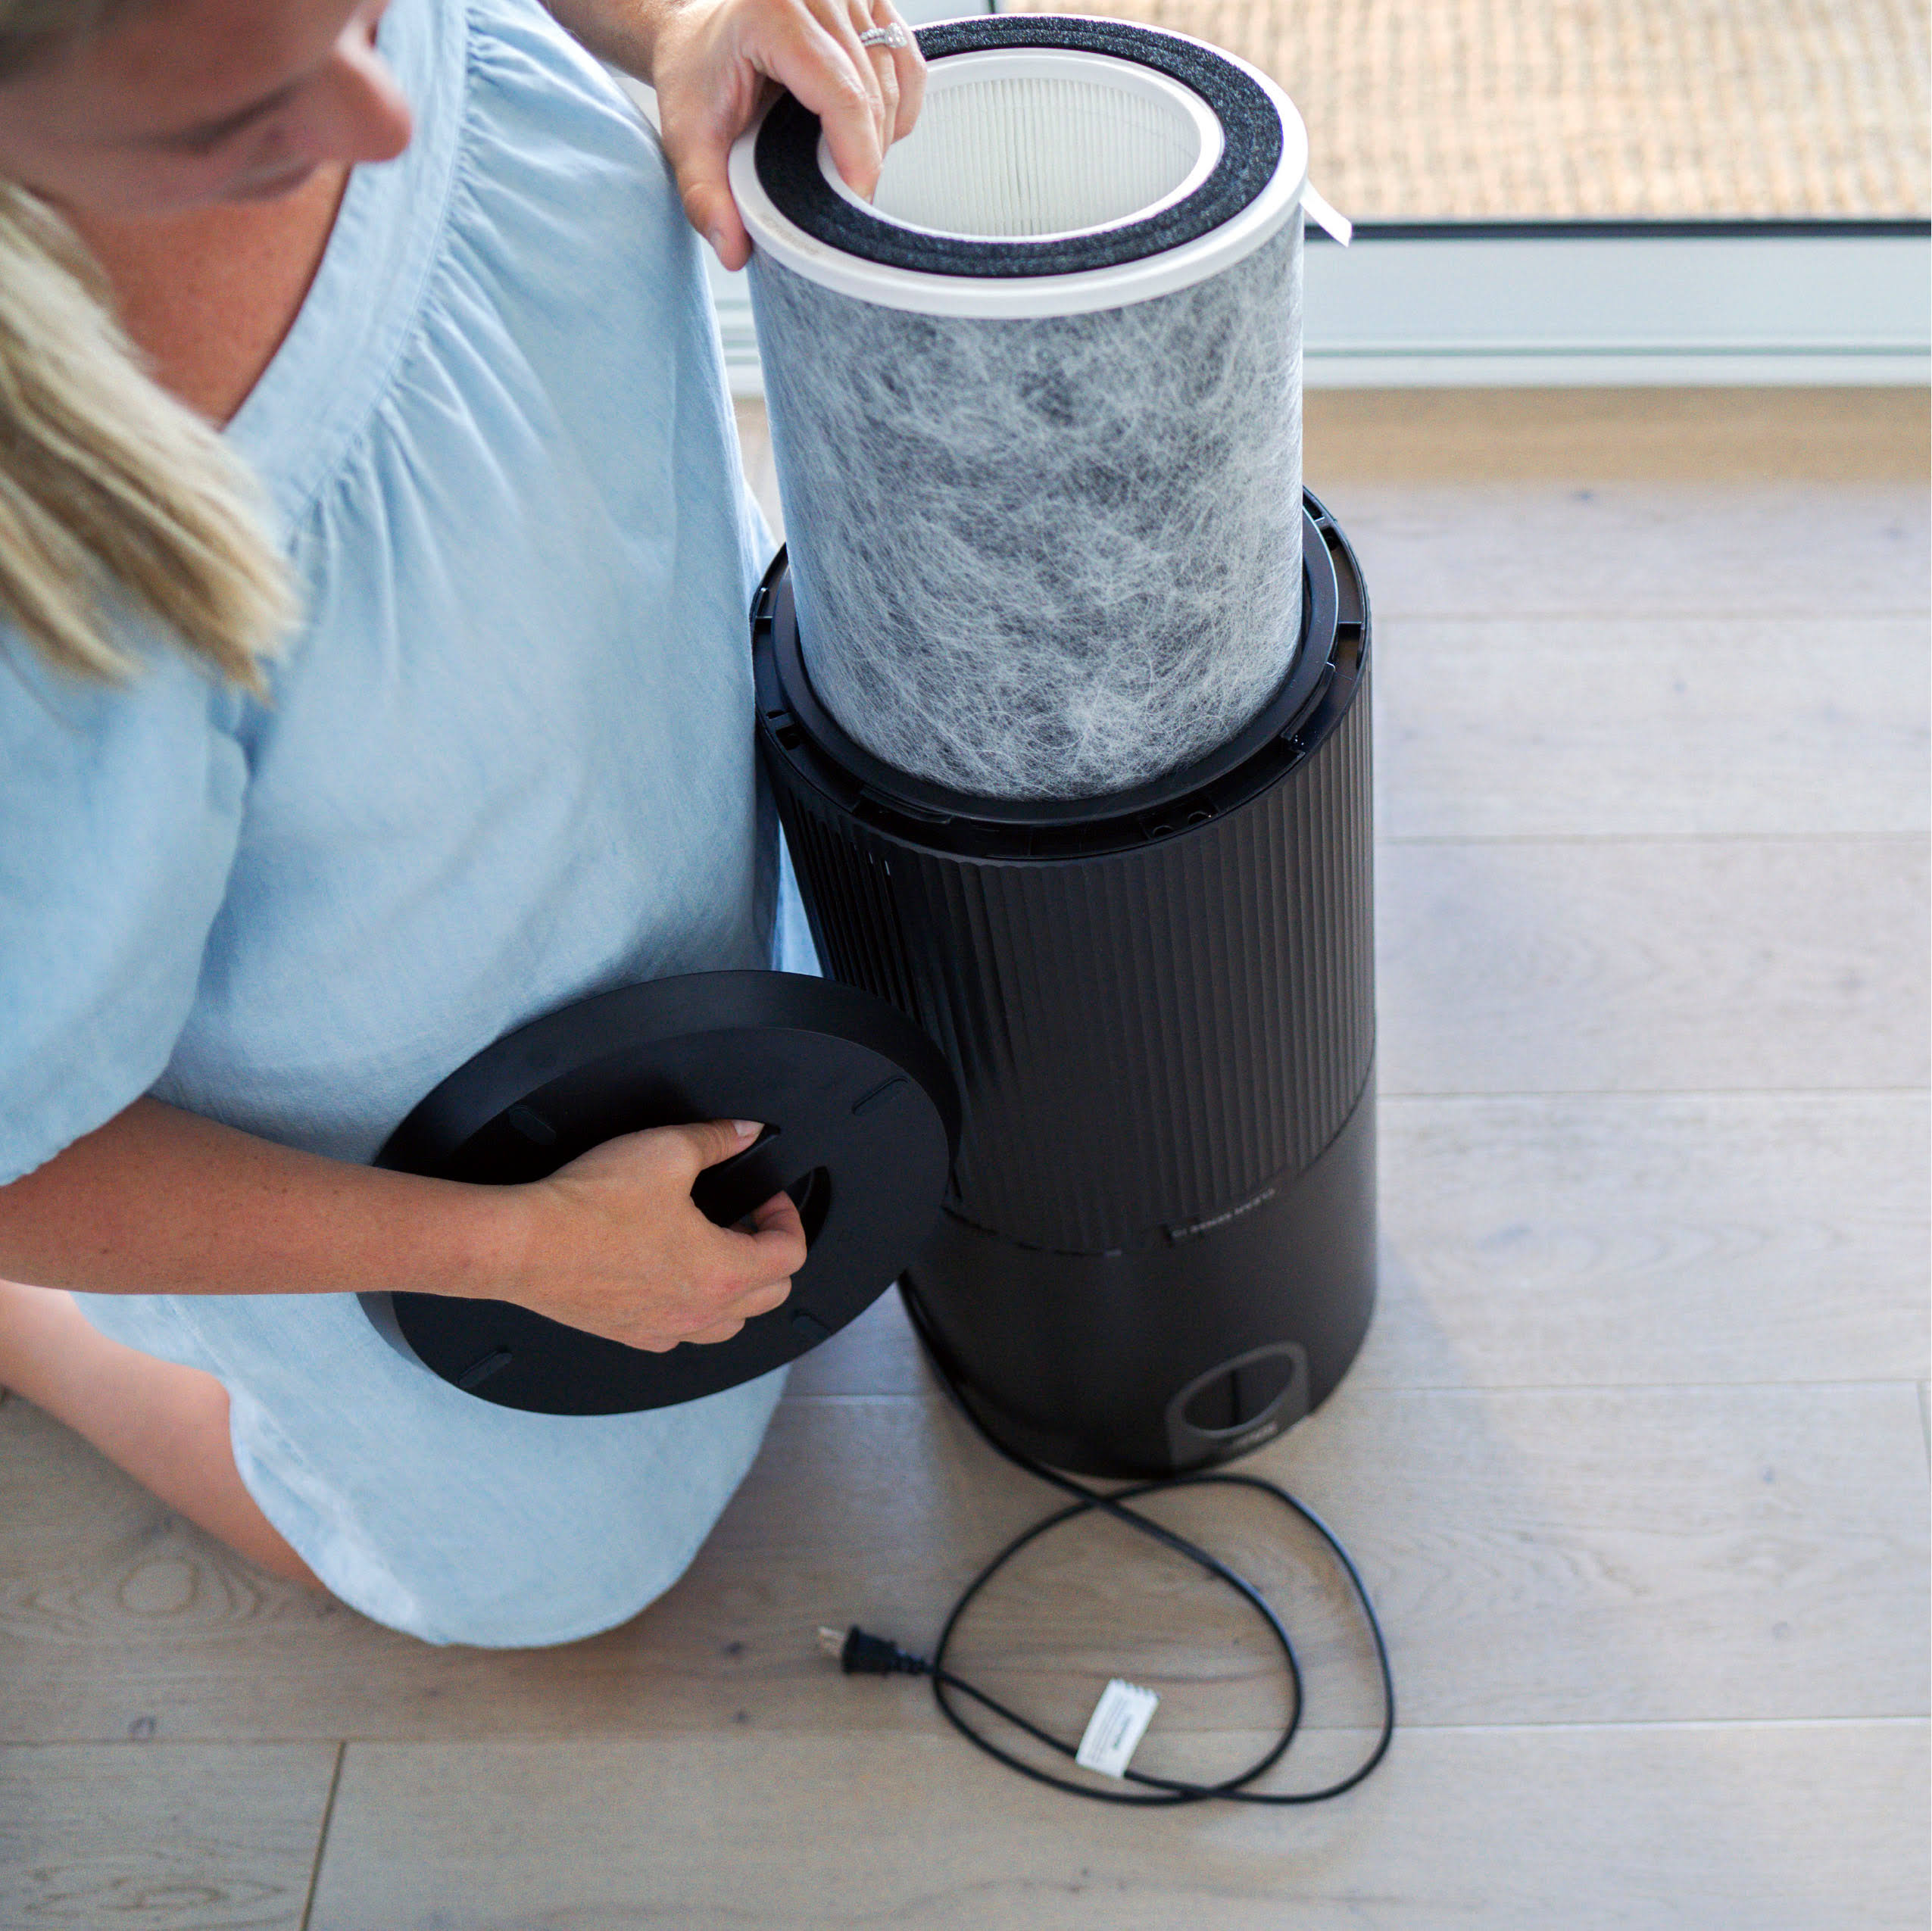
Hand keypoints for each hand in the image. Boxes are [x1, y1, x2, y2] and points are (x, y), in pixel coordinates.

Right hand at [503, 1118, 807, 1350]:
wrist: (523, 1245)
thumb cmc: (588, 1207)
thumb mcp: (667, 1150)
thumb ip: (717, 1139)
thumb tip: (745, 1132)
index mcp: (721, 1272)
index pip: (790, 1256)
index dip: (786, 1217)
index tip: (767, 1198)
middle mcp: (698, 1312)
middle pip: (770, 1296)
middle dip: (769, 1253)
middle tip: (747, 1220)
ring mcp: (664, 1330)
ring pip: (729, 1325)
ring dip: (737, 1290)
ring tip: (717, 1251)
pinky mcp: (630, 1334)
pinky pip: (681, 1335)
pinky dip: (691, 1310)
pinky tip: (672, 1277)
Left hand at [547, 0, 924, 268]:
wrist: (695, 31)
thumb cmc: (696, 72)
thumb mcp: (688, 136)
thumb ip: (705, 196)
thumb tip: (733, 249)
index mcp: (773, 12)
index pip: (843, 94)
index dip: (858, 155)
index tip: (853, 199)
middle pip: (873, 91)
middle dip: (866, 154)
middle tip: (838, 193)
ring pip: (895, 79)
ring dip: (881, 132)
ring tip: (842, 158)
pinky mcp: (870, 2)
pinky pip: (907, 62)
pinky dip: (898, 105)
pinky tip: (869, 127)